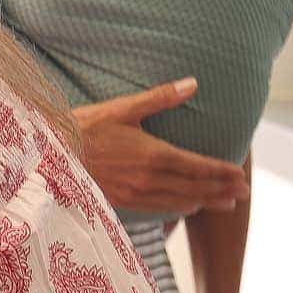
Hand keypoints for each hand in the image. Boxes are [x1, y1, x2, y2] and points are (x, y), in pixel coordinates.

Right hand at [73, 80, 248, 214]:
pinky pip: (157, 208)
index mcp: (154, 155)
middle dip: (222, 190)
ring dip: (204, 202)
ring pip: (179, 202)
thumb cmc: (83, 128)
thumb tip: (192, 84)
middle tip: (244, 194)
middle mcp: (149, 179)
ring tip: (224, 204)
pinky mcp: (120, 201)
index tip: (241, 175)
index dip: (223, 172)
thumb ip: (160, 98)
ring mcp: (135, 194)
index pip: (199, 167)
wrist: (49, 156)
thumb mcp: (122, 108)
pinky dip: (177, 208)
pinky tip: (186, 207)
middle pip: (195, 188)